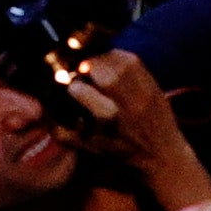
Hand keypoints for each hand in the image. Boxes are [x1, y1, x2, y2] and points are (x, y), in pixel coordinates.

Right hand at [66, 48, 208, 196]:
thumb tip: (47, 119)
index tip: (71, 88)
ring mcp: (143, 92)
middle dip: (88, 67)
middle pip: (105, 74)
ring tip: (96, 65)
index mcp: (109, 121)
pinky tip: (112, 62)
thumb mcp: (93, 148)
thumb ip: (68, 134)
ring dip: (103, 59)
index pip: (83, 92)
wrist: (163, 153)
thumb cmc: (124, 152)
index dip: (72, 86)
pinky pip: (134, 60)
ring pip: (120, 63)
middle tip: (83, 71)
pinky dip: (119, 56)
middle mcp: (127, 105)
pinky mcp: (153, 84)